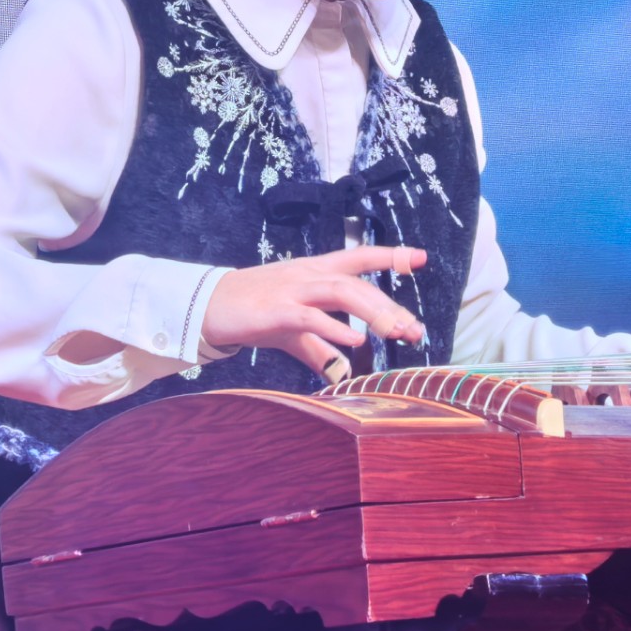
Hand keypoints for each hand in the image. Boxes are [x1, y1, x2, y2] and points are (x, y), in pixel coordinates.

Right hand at [201, 246, 426, 381]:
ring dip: (372, 312)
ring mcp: (294, 290)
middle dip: (389, 305)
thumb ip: (321, 350)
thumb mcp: (294, 331)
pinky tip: (355, 342)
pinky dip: (335, 329)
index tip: (420, 258)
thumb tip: (343, 374)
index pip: (360, 257)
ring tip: (397, 332)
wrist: (210, 305)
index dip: (390, 256)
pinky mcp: (277, 310)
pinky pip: (311, 317)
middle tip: (415, 329)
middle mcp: (310, 274)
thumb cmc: (256, 313)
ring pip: (342, 292)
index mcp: (317, 271)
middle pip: (358, 283)